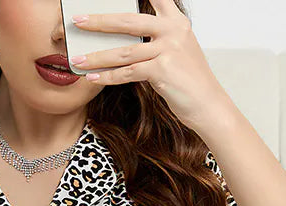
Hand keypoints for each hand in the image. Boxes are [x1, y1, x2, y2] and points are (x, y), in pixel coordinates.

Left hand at [70, 0, 232, 132]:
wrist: (208, 104)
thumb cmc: (189, 81)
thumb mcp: (178, 51)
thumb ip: (158, 38)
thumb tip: (127, 39)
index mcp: (176, 21)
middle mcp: (173, 30)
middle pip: (128, 21)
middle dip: (100, 21)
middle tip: (78, 21)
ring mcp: (168, 49)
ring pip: (124, 51)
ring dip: (97, 57)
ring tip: (77, 59)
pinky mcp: (162, 70)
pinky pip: (128, 73)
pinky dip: (108, 77)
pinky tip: (93, 77)